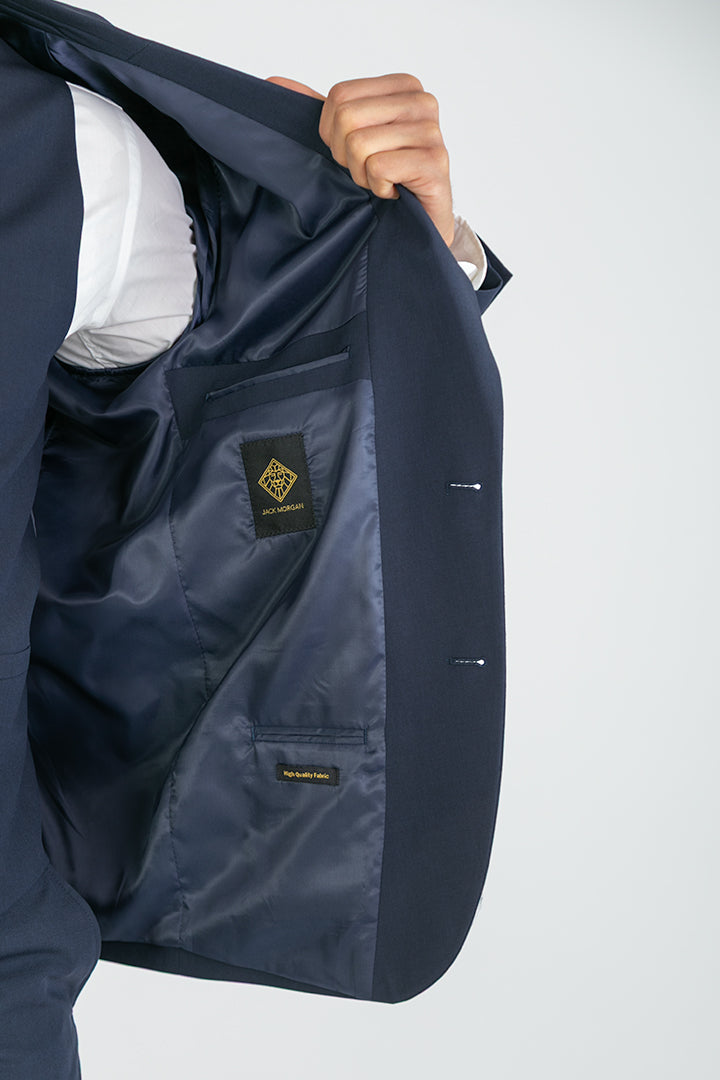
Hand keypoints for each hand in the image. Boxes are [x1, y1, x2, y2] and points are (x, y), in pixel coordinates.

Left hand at [265, 73, 455, 247]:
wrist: (417, 227)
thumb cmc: (385, 181)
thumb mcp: (348, 141)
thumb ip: (319, 110)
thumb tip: (272, 83)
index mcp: (403, 88)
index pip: (340, 96)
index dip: (332, 133)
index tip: (352, 154)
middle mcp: (422, 103)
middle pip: (348, 118)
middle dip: (347, 156)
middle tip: (368, 172)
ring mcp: (433, 132)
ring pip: (361, 145)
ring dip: (363, 175)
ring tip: (383, 183)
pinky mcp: (436, 163)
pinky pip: (380, 167)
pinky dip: (379, 188)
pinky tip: (395, 193)